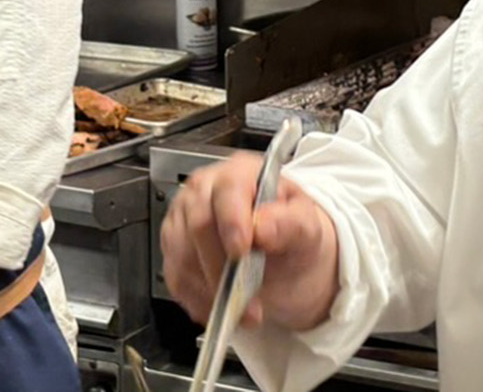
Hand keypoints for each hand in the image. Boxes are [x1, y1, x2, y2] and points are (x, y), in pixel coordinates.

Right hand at [161, 151, 338, 331]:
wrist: (288, 261)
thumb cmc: (294, 236)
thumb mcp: (307, 228)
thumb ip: (290, 223)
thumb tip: (263, 225)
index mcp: (240, 174)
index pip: (227, 191)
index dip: (232, 222)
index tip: (241, 252)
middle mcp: (206, 192)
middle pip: (199, 225)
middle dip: (222, 267)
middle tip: (247, 295)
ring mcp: (184, 220)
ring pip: (183, 255)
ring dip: (213, 291)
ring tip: (244, 309)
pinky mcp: (175, 251)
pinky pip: (177, 278)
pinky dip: (200, 300)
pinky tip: (224, 307)